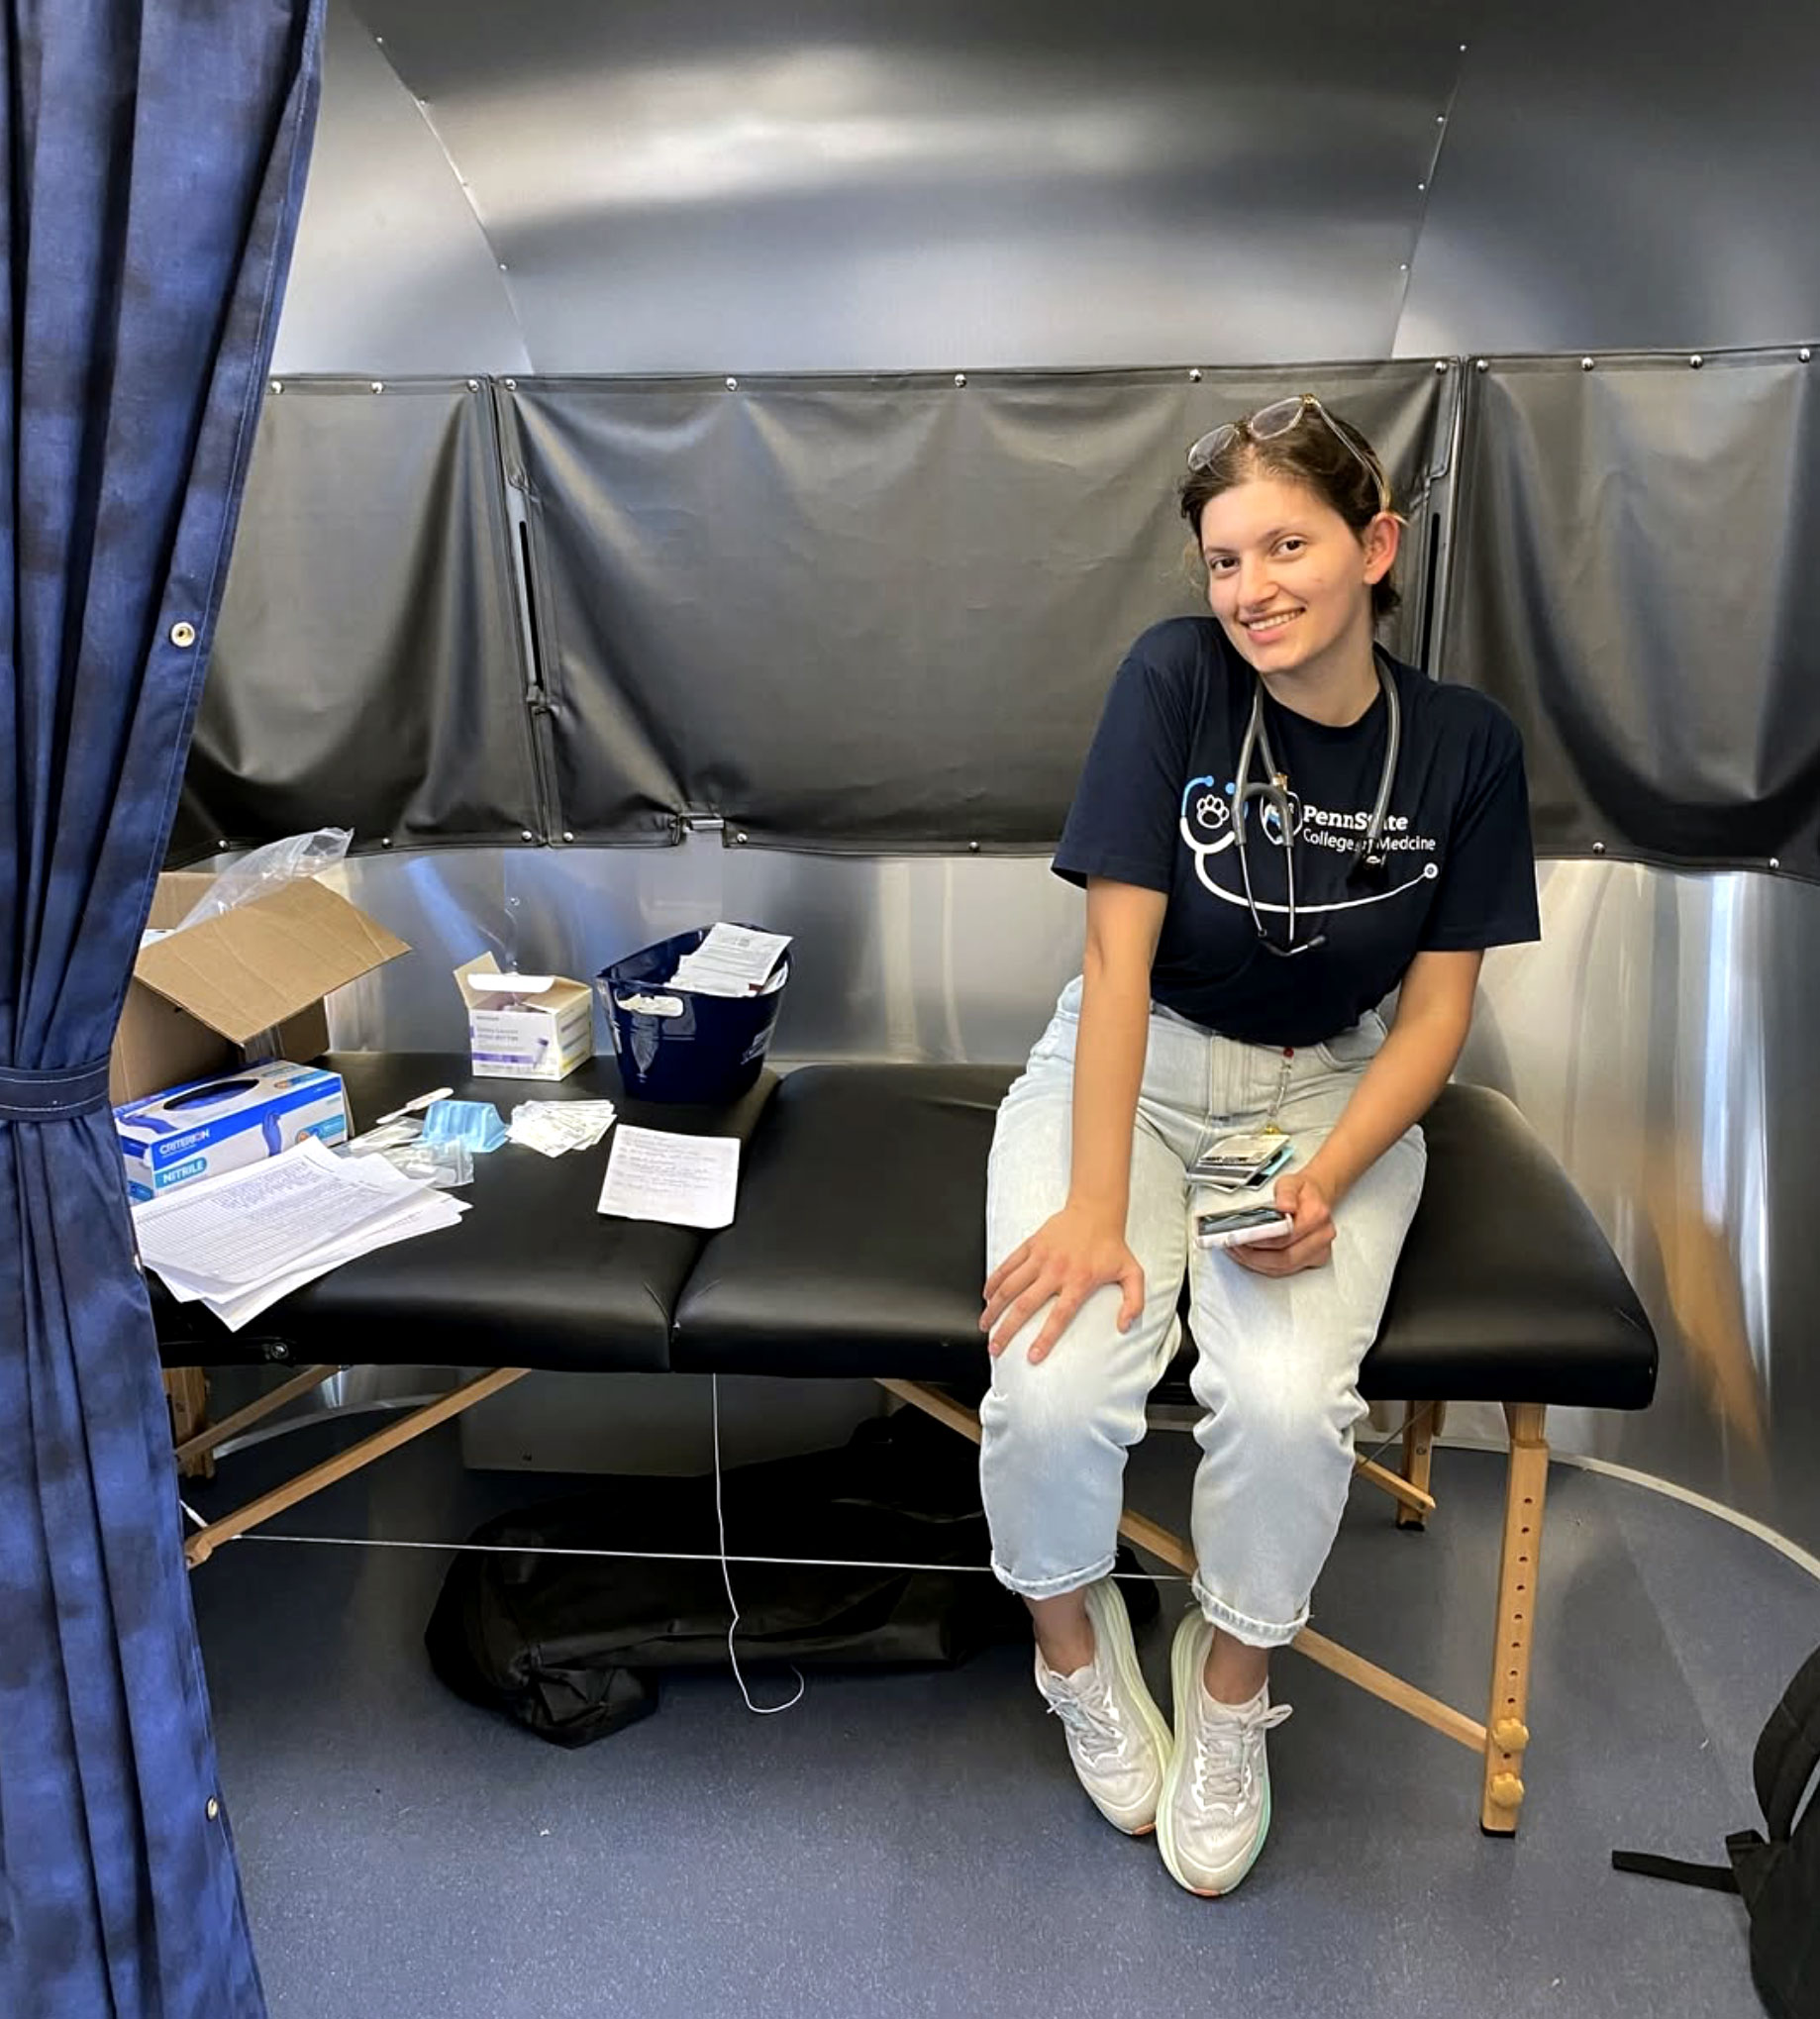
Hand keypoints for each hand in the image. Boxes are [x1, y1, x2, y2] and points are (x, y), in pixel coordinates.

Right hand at [980, 1203, 1145, 1362]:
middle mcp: (1056, 1271)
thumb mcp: (1133, 1273)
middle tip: (995, 1348)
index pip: (1059, 1316)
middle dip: (1007, 1329)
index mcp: (1079, 1281)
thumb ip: (1134, 1302)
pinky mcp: (1031, 1245)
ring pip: (1010, 1286)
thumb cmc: (1112, 1245)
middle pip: (1025, 1305)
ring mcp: (1040, 1257)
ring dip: (994, 1308)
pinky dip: (994, 1281)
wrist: (1096, 1211)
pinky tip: (987, 1296)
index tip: (1031, 1356)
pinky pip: (1007, 1265)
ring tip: (984, 1325)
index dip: (1044, 1338)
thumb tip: (1124, 1326)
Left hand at [1229, 1168, 1335, 1276]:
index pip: (1286, 1236)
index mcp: (1317, 1215)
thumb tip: (1284, 1206)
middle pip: (1285, 1257)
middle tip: (1235, 1245)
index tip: (1243, 1237)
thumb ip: (1286, 1193)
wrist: (1316, 1197)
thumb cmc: (1302, 1191)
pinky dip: (1264, 1266)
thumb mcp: (1290, 1181)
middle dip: (1254, 1255)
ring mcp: (1318, 1251)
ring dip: (1256, 1263)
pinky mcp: (1313, 1260)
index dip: (1262, 1240)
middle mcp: (1321, 1236)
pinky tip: (1250, 1257)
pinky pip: (1285, 1270)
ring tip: (1238, 1251)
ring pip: (1284, 1268)